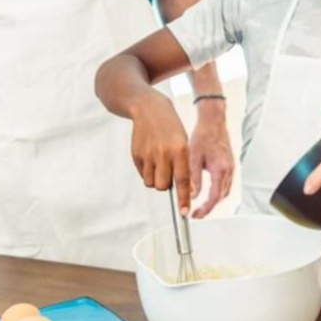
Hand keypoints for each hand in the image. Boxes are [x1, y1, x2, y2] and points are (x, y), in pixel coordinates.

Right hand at [129, 92, 192, 214]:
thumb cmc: (170, 127)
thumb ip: (183, 164)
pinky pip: (142, 175)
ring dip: (155, 179)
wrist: (148, 108)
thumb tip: (184, 189)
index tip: (184, 212)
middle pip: (162, 186)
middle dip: (165, 185)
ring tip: (159, 162)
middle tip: (167, 172)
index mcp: (179, 150)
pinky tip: (150, 156)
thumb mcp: (183, 141)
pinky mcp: (136, 155)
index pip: (182, 180)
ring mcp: (147, 154)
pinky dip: (147, 171)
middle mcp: (163, 153)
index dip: (183, 198)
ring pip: (151, 183)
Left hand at [188, 101, 234, 218]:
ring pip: (225, 191)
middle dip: (209, 207)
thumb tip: (192, 195)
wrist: (213, 121)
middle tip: (197, 212)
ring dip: (214, 200)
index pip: (214, 197)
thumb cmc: (204, 135)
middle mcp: (229, 170)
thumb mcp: (194, 157)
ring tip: (202, 205)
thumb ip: (193, 178)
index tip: (196, 214)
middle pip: (221, 197)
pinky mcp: (230, 164)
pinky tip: (209, 191)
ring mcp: (231, 167)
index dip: (205, 209)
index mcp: (220, 170)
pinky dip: (218, 191)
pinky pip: (226, 183)